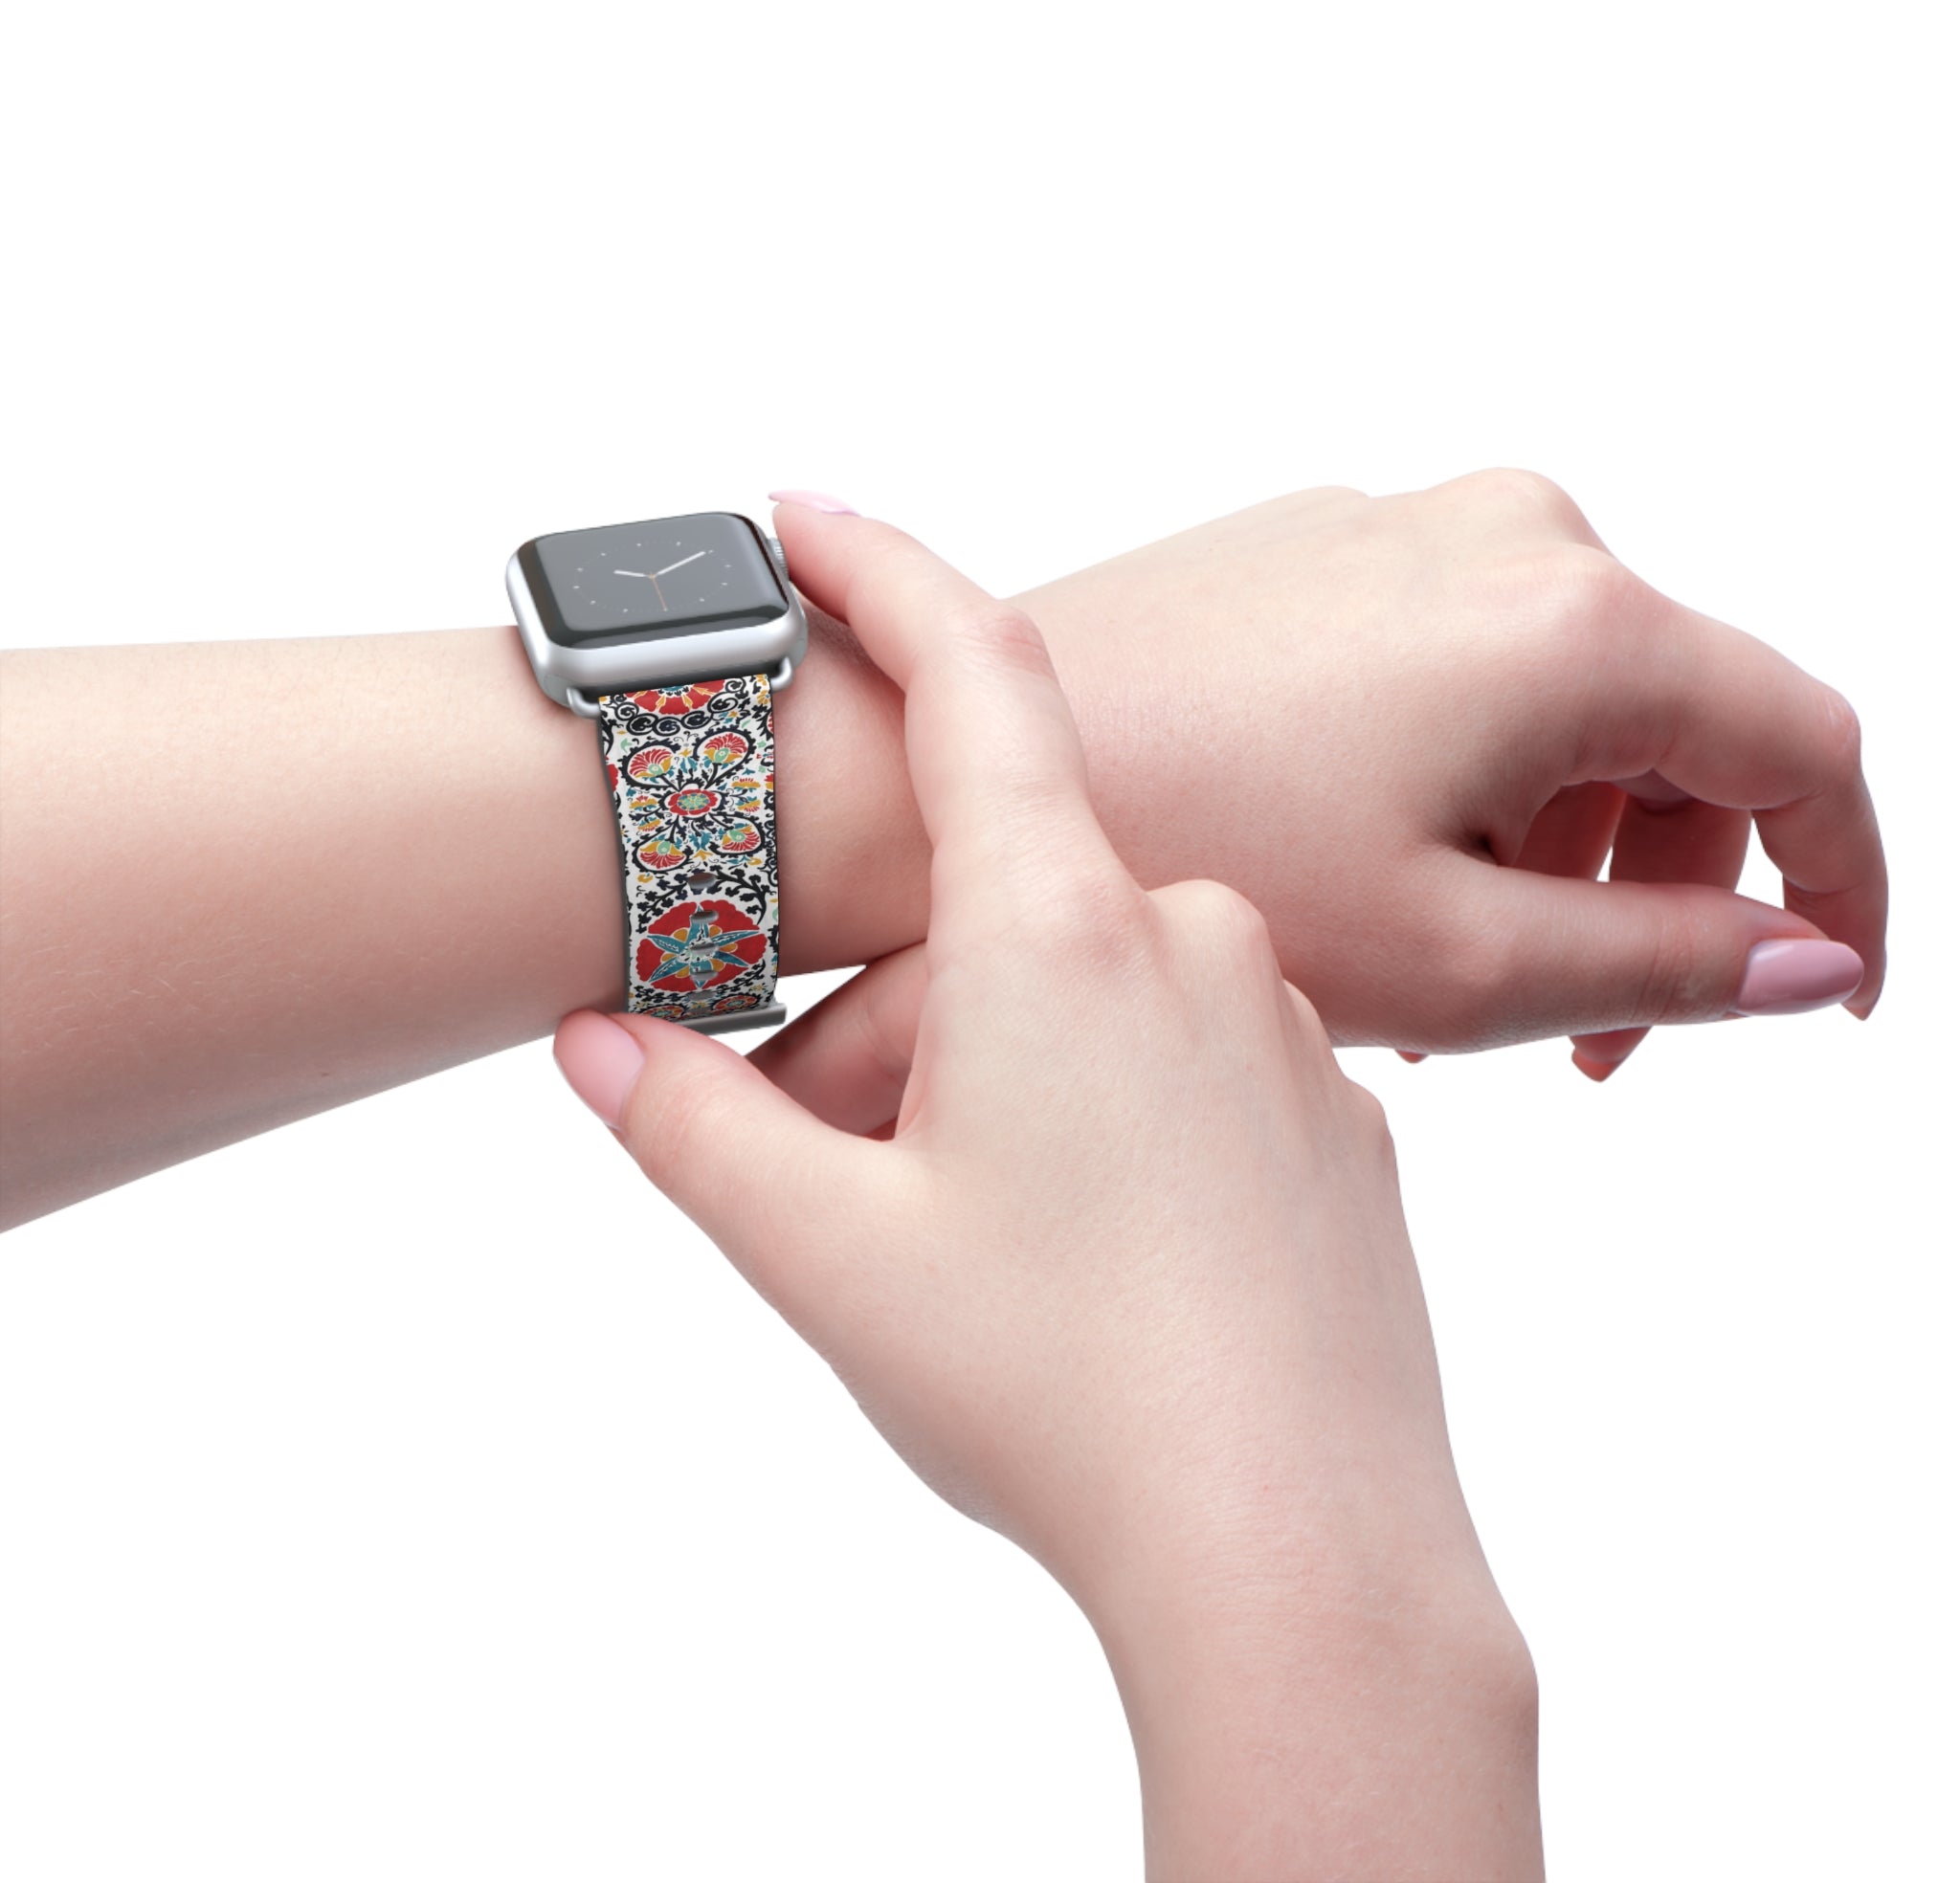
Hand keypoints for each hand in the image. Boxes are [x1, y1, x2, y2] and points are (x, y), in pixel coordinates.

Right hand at [553, 516, 1540, 1877]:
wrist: (1302, 1555)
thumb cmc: (1068, 1396)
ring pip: (1102, 998)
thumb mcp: (832, 1258)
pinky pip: (1196, 1068)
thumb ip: (695, 1127)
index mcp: (1066, 933)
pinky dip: (1115, 1121)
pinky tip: (1098, 1266)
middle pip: (1007, 905)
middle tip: (846, 1156)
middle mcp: (1198, 942)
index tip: (803, 524)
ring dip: (1011, 1075)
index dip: (879, 575)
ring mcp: (1288, 1031)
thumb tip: (598, 1041)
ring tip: (977, 1247)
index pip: (972, 678)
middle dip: (907, 1000)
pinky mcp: (1339, 1121)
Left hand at [775, 470, 1885, 1087]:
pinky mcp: (1306, 552)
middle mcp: (1501, 531)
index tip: (1823, 988)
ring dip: (1552, 840)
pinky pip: (1453, 664)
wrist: (925, 765)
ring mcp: (1391, 529)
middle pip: (1675, 719)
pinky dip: (1461, 776)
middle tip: (1584, 1037)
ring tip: (1455, 968)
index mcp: (1569, 617)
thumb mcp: (1458, 958)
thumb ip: (1663, 963)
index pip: (1802, 741)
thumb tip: (1804, 965)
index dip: (1843, 878)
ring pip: (1557, 699)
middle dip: (1663, 882)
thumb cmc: (1173, 851)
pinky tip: (1376, 874)